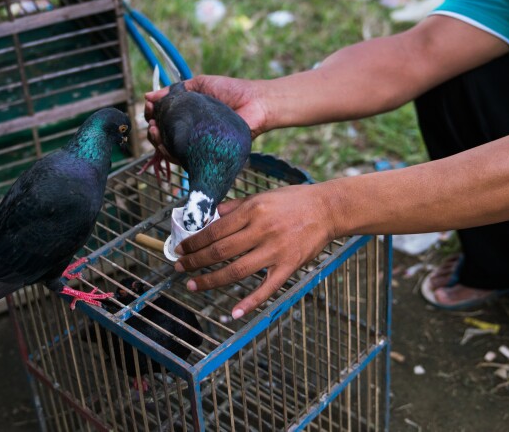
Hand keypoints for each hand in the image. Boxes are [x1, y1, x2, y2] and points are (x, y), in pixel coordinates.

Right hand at [144, 75, 268, 156]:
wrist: (256, 102)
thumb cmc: (231, 91)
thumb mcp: (200, 84)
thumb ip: (175, 90)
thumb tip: (148, 96)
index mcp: (188, 116)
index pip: (163, 121)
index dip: (153, 116)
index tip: (149, 109)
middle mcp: (191, 132)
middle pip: (163, 138)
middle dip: (152, 132)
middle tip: (152, 124)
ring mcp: (197, 146)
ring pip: (170, 151)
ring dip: (158, 143)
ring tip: (156, 132)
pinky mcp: (205, 156)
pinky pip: (185, 160)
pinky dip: (171, 155)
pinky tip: (166, 146)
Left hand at [173, 183, 335, 318]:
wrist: (328, 209)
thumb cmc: (293, 201)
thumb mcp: (262, 196)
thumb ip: (235, 207)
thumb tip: (210, 216)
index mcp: (252, 211)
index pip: (215, 230)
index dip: (194, 242)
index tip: (181, 248)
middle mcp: (261, 230)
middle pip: (220, 251)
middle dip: (195, 261)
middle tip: (179, 267)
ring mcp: (276, 250)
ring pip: (236, 271)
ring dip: (211, 280)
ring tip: (193, 285)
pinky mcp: (289, 266)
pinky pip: (267, 288)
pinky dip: (250, 302)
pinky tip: (234, 312)